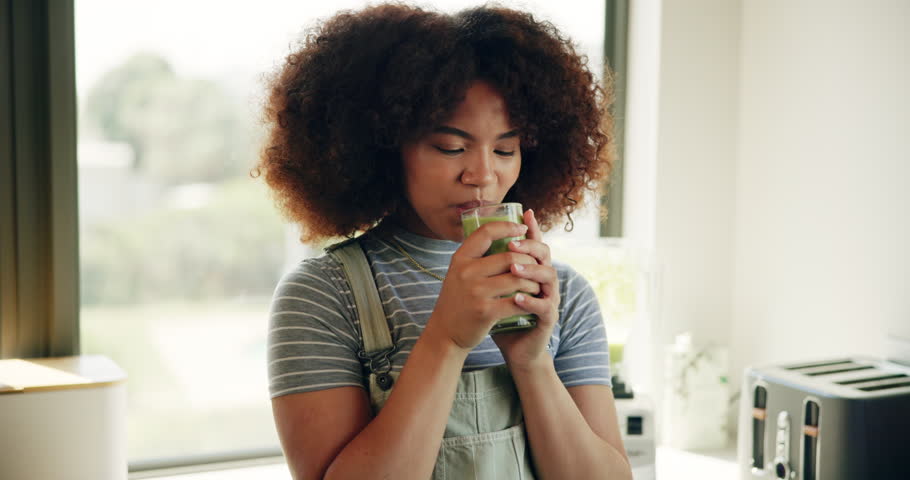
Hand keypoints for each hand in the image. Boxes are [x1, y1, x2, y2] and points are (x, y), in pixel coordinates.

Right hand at [424, 221, 538, 351]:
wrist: (445, 333)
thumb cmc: (457, 301)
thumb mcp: (458, 274)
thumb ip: (475, 257)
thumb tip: (501, 234)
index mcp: (460, 259)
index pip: (486, 232)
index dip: (507, 227)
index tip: (522, 228)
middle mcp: (466, 272)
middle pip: (509, 256)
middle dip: (529, 260)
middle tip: (536, 266)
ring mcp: (475, 292)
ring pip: (517, 278)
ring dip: (532, 282)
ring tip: (537, 285)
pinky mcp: (485, 311)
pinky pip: (516, 301)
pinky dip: (528, 300)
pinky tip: (532, 301)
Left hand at [491, 209, 560, 371]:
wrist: (515, 348)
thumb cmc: (503, 315)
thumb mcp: (495, 288)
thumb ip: (490, 268)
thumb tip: (470, 243)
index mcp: (532, 271)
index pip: (535, 244)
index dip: (532, 228)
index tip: (525, 211)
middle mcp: (544, 281)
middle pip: (545, 255)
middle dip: (530, 247)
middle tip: (512, 245)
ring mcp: (548, 299)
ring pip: (549, 277)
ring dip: (531, 271)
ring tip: (513, 269)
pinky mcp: (548, 319)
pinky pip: (544, 306)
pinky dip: (530, 300)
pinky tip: (516, 297)